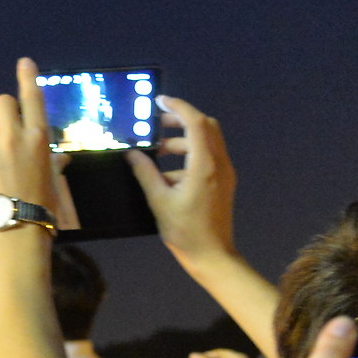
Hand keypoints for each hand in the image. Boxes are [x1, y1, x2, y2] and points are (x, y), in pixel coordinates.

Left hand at [0, 58, 69, 225]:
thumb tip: (61, 158)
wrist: (16, 230)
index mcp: (38, 138)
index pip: (32, 98)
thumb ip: (54, 162)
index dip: (28, 77)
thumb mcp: (54, 181)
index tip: (24, 62)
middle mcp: (13, 137)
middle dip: (6, 109)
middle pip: (2, 102)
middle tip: (9, 125)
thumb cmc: (44, 206)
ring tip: (2, 161)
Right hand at [126, 97, 236, 265]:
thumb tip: (132, 153)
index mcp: (204, 165)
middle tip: (158, 123)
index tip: (159, 102)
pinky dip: (191, 153)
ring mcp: (225, 172)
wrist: (212, 255)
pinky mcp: (224, 182)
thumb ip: (145, 173)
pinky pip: (209, 156)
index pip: (195, 123)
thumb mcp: (159, 201)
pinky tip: (169, 173)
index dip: (178, 107)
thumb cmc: (185, 231)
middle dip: (182, 119)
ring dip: (184, 139)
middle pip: (206, 126)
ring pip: (208, 141)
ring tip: (158, 152)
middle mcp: (219, 163)